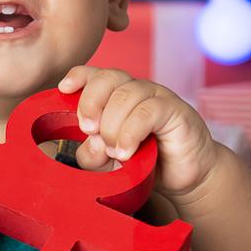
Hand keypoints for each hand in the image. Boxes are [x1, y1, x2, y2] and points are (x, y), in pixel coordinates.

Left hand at [57, 65, 217, 197]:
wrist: (186, 176)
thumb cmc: (147, 164)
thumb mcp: (111, 163)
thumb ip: (94, 155)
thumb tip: (89, 144)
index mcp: (117, 96)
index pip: (95, 74)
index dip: (79, 76)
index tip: (64, 89)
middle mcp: (137, 91)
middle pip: (108, 77)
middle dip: (91, 102)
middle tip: (89, 130)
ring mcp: (157, 97)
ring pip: (126, 95)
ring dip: (113, 125)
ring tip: (115, 151)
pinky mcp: (175, 110)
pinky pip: (147, 111)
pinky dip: (131, 132)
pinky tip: (127, 151)